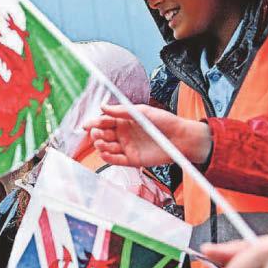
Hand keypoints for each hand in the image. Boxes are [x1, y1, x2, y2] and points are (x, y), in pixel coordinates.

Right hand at [84, 104, 211, 166]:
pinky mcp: (132, 160)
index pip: (104, 122)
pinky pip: (116, 160)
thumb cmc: (164, 122)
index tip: (87, 125)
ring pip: (107, 148)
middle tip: (97, 133)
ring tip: (101, 143)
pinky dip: (108, 158)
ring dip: (101, 146)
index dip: (94, 123)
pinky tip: (104, 154)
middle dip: (96, 135)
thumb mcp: (142, 112)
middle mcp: (123, 134)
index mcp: (124, 121)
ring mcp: (127, 147)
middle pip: (103, 135)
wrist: (180, 138)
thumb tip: (103, 107)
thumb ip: (122, 110)